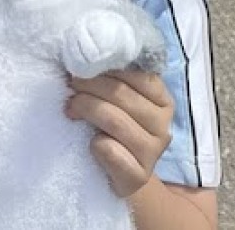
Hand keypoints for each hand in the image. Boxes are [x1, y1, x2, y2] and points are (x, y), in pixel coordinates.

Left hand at [66, 68, 172, 198]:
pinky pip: (110, 150)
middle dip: (89, 86)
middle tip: (71, 85)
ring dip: (86, 109)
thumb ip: (113, 80)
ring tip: (70, 108)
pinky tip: (90, 142)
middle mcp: (164, 126)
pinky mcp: (138, 176)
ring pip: (115, 120)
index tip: (82, 67)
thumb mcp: (121, 101)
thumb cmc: (117, 128)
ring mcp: (153, 153)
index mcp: (163, 101)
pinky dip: (94, 142)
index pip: (138, 76)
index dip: (106, 69)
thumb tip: (84, 58)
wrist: (123, 174)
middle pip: (121, 95)